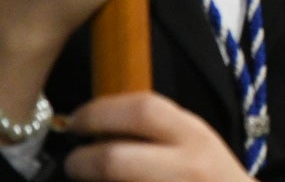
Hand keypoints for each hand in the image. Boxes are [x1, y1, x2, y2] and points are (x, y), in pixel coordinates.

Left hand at [64, 93, 251, 180]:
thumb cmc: (208, 175)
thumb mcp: (194, 141)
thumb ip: (157, 129)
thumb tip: (99, 123)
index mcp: (193, 135)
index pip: (142, 110)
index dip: (99, 112)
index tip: (77, 120)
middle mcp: (185, 165)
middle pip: (113, 158)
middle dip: (80, 161)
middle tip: (74, 162)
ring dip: (90, 181)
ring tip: (88, 178)